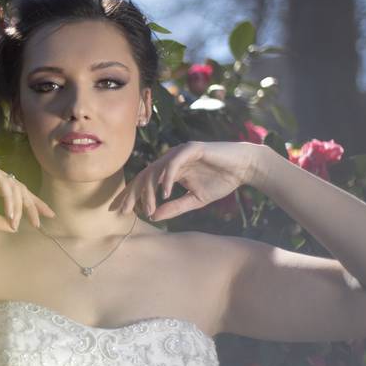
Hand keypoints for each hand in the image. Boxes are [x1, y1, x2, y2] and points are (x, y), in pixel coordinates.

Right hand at [0, 156, 56, 231]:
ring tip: (18, 222)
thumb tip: (13, 228)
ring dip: (19, 206)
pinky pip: (3, 183)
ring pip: (14, 186)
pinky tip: (11, 213)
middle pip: (20, 188)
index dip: (30, 204)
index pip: (15, 193)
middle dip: (33, 204)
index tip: (43, 218)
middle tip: (41, 220)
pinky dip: (9, 199)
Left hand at [108, 141, 263, 220]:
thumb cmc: (221, 181)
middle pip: (144, 176)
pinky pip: (173, 164)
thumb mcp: (194, 200)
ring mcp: (179, 152)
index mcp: (169, 170)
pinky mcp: (190, 149)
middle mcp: (170, 159)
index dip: (132, 195)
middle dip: (133, 194)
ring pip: (156, 171)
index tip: (121, 211)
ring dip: (150, 191)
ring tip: (148, 208)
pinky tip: (164, 193)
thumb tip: (153, 217)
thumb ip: (174, 207)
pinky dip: (167, 178)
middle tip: (124, 210)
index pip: (145, 182)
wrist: (244, 168)